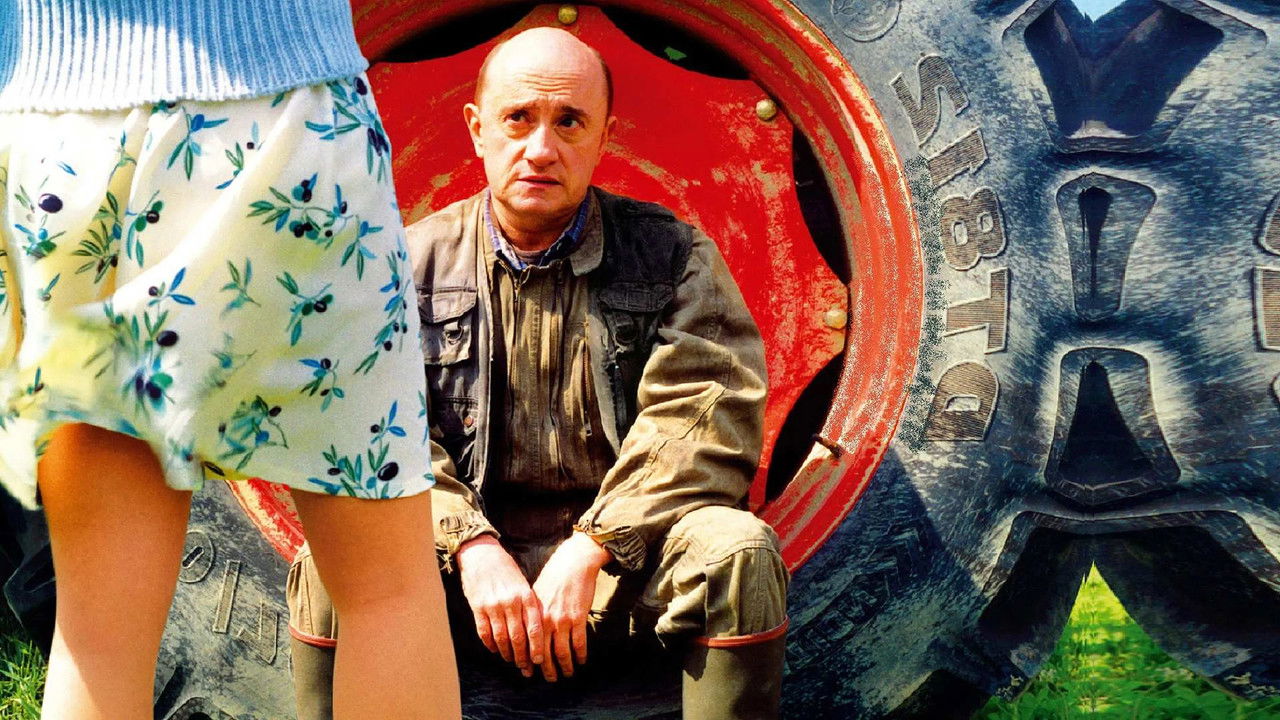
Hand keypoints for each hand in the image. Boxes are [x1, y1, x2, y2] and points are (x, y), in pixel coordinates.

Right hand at [455, 535, 544, 676]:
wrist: (481, 553)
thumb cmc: (506, 568)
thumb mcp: (523, 583)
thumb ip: (529, 605)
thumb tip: (537, 630)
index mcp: (526, 596)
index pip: (535, 628)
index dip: (537, 647)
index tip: (539, 660)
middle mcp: (511, 602)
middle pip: (518, 637)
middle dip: (522, 656)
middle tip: (525, 668)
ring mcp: (493, 606)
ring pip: (501, 638)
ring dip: (507, 653)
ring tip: (511, 661)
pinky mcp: (477, 607)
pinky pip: (484, 632)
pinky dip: (490, 644)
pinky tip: (495, 650)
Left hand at [531, 532, 611, 680]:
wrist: (573, 562)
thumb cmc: (554, 576)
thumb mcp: (536, 593)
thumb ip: (532, 613)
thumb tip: (527, 629)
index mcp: (533, 615)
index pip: (527, 645)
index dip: (528, 661)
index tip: (529, 671)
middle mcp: (545, 621)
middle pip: (544, 653)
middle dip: (547, 670)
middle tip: (550, 679)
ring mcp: (562, 620)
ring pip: (562, 652)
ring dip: (565, 667)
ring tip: (567, 674)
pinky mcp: (578, 618)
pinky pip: (579, 643)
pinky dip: (580, 655)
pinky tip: (581, 661)